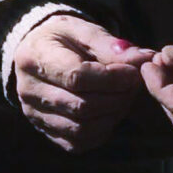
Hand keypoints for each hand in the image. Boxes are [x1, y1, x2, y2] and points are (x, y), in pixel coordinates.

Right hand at [10, 15, 154, 152]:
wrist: (37, 51)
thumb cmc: (63, 37)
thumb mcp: (83, 30)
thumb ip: (110, 46)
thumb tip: (144, 59)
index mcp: (35, 58)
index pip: (76, 77)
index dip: (112, 79)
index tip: (133, 72)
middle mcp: (29, 90)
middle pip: (81, 106)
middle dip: (117, 98)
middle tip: (134, 85)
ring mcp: (34, 114)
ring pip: (81, 129)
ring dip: (112, 116)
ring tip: (124, 98)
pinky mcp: (44, 130)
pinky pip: (77, 142)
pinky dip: (101, 131)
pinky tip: (109, 112)